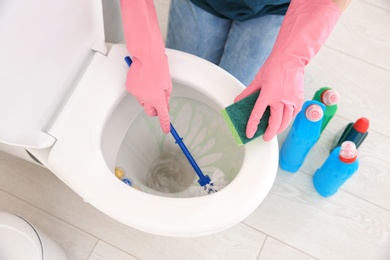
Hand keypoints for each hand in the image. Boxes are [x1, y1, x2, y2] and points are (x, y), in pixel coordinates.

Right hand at [125, 55, 171, 132]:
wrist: (147, 56)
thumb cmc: (159, 66)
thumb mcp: (167, 84)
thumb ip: (166, 97)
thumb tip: (164, 105)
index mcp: (157, 98)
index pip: (162, 116)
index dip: (165, 124)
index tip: (166, 130)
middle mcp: (146, 98)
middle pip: (150, 111)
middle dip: (154, 109)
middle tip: (159, 101)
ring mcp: (136, 93)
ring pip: (143, 101)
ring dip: (147, 96)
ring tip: (150, 83)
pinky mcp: (130, 87)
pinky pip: (136, 92)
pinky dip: (140, 89)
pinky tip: (143, 79)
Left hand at [235, 0, 340, 141]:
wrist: (290, 59)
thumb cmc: (273, 67)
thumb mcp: (257, 80)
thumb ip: (247, 93)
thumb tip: (237, 101)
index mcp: (268, 95)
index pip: (257, 115)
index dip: (252, 126)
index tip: (249, 134)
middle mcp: (281, 99)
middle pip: (275, 122)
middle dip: (270, 133)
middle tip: (265, 138)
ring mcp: (291, 100)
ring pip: (286, 121)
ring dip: (280, 129)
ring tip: (274, 132)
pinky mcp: (299, 99)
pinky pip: (294, 114)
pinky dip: (289, 119)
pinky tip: (284, 120)